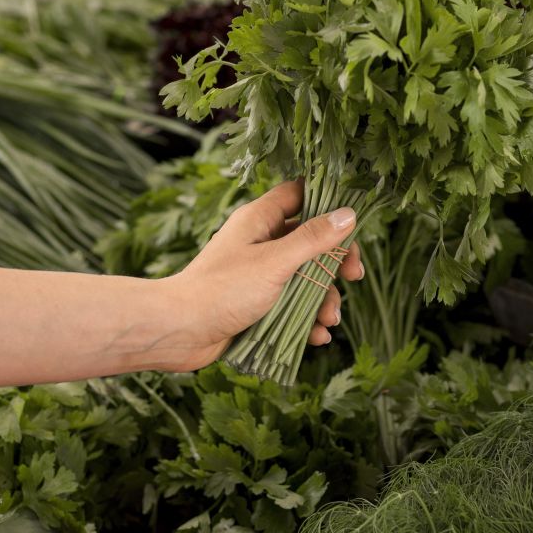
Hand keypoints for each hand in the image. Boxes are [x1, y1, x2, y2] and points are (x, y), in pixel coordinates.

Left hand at [161, 180, 363, 370]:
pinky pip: (291, 307)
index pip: (300, 195)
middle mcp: (260, 242)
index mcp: (260, 220)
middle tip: (354, 276)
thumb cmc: (223, 290)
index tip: (353, 222)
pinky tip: (317, 337)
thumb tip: (348, 214)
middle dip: (334, 262)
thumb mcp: (275, 262)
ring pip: (304, 278)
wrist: (179, 332)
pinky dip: (307, 320)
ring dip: (323, 299)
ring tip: (329, 321)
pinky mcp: (256, 304)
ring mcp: (258, 274)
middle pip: (310, 241)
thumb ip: (312, 239)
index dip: (328, 204)